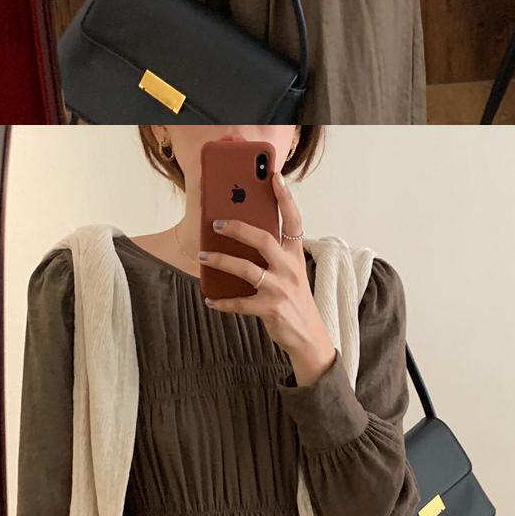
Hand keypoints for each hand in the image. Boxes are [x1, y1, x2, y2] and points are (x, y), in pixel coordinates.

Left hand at [209, 166, 335, 385]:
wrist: (310, 338)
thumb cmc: (294, 300)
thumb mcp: (291, 273)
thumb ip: (274, 254)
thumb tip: (241, 235)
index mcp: (295, 255)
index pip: (293, 220)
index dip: (285, 197)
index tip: (274, 176)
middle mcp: (290, 269)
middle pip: (264, 239)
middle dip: (238, 228)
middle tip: (216, 222)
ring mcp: (281, 289)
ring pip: (247, 269)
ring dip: (222, 261)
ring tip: (204, 256)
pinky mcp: (271, 309)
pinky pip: (240, 303)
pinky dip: (223, 302)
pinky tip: (210, 299)